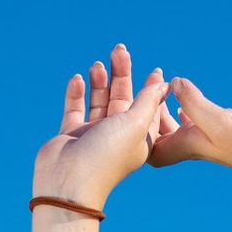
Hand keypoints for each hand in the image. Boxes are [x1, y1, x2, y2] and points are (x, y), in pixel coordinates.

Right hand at [32, 47, 170, 214]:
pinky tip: (78, 79)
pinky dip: (77, 94)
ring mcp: (93, 135)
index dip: (151, 89)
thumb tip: (162, 83)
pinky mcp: (71, 134)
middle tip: (119, 50)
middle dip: (121, 75)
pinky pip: (75, 109)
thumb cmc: (107, 154)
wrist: (69, 180)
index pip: (148, 108)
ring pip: (99, 102)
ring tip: (98, 64)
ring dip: (99, 82)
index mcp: (138, 139)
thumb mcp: (135, 124)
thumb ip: (147, 101)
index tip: (155, 70)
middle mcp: (117, 136)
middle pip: (122, 99)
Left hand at [146, 76, 231, 209]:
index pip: (146, 143)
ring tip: (162, 81)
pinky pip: (194, 119)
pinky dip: (186, 105)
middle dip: (147, 108)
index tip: (134, 96)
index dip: (135, 123)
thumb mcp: (220, 120)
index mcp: (185, 147)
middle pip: (156, 132)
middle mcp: (192, 145)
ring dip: (165, 104)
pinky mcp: (222, 131)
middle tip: (145, 79)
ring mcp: (207, 139)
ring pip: (174, 123)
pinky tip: (185, 94)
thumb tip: (173, 82)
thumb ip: (194, 102)